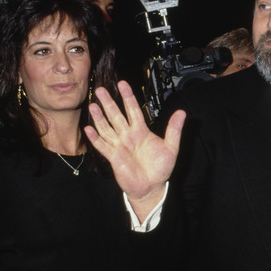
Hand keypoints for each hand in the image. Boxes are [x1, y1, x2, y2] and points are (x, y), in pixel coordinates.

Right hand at [84, 80, 185, 220]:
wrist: (152, 187)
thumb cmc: (160, 168)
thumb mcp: (171, 147)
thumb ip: (174, 129)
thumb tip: (181, 113)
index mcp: (141, 131)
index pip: (133, 110)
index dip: (128, 97)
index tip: (123, 84)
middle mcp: (128, 136)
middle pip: (117, 116)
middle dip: (109, 103)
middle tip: (101, 89)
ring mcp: (120, 146)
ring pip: (107, 128)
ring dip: (100, 118)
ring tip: (93, 105)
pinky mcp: (114, 157)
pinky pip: (103, 146)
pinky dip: (95, 138)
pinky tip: (88, 129)